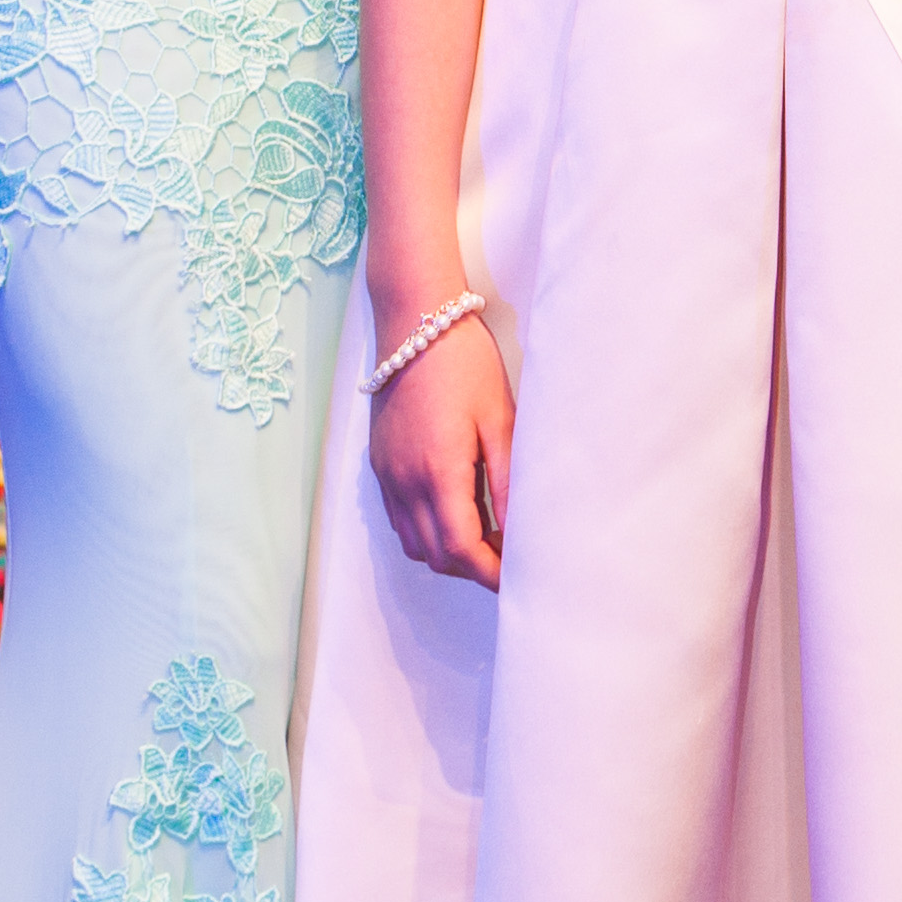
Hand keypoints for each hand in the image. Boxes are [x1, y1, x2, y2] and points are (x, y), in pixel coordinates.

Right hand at [371, 310, 510, 586]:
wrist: (415, 322)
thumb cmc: (464, 364)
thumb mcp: (499, 420)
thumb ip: (508, 481)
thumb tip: (521, 531)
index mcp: (437, 473)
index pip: (462, 549)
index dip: (491, 574)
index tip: (518, 579)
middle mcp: (404, 482)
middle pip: (436, 556)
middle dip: (473, 568)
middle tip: (509, 559)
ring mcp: (386, 474)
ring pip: (414, 543)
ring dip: (448, 553)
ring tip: (487, 537)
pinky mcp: (379, 463)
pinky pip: (400, 519)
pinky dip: (426, 531)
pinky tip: (456, 512)